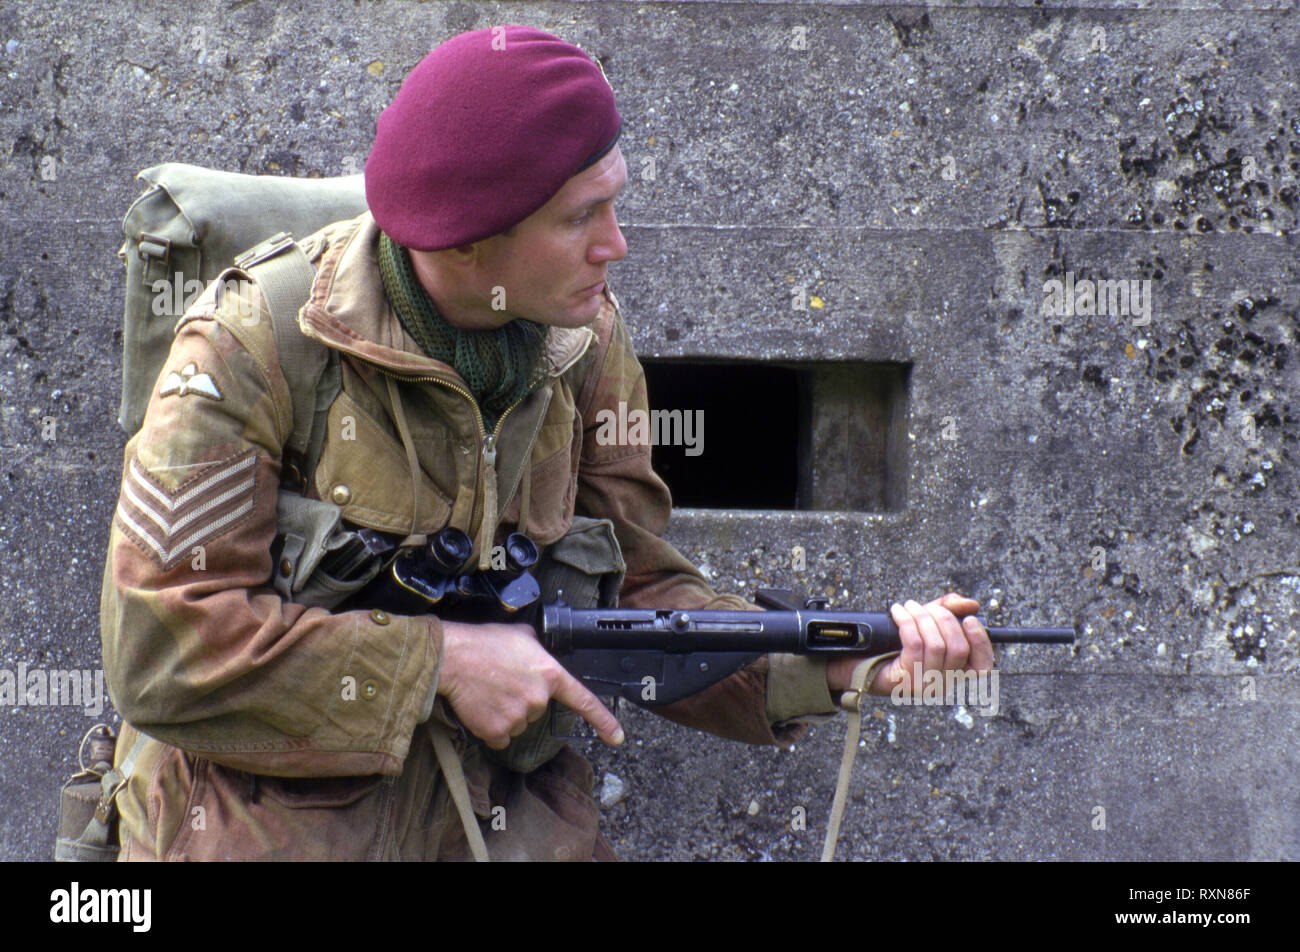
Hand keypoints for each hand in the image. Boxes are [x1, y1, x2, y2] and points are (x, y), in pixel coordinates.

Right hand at [436, 620, 623, 749]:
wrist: (452, 658)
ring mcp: (518, 717)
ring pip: (518, 723)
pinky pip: (500, 736)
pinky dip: (491, 726)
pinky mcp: (497, 731)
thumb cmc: (484, 642)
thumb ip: (540, 649)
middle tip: (502, 680)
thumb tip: (541, 654)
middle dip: (522, 698)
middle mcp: (538, 698)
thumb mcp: (522, 635)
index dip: (603, 721)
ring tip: (489, 689)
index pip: (583, 701)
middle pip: (537, 709)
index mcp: (549, 674)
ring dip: (505, 712)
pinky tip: (481, 706)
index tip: (617, 737)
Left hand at [824, 594, 994, 696]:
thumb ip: (949, 611)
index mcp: (954, 674)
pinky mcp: (905, 681)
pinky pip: (914, 644)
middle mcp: (943, 685)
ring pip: (935, 644)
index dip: (981, 642)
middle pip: (958, 648)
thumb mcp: (925, 624)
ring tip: (909, 606)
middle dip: (944, 619)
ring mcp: (925, 686)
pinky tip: (897, 611)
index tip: (969, 619)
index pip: (983, 667)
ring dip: (922, 617)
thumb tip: (971, 604)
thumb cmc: (894, 644)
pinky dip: (906, 621)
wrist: (858, 662)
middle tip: (927, 607)